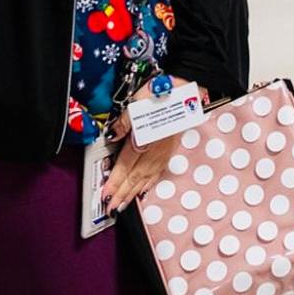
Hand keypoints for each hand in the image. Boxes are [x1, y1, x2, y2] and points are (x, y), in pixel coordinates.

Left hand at [103, 74, 190, 212]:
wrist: (187, 86)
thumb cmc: (161, 91)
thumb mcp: (136, 102)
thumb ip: (123, 122)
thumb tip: (112, 135)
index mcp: (146, 138)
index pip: (126, 165)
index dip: (115, 182)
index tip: (106, 195)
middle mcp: (156, 148)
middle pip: (136, 176)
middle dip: (123, 193)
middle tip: (111, 208)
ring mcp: (166, 149)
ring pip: (147, 176)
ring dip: (134, 191)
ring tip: (124, 204)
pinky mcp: (172, 146)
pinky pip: (159, 170)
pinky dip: (150, 182)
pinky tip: (145, 188)